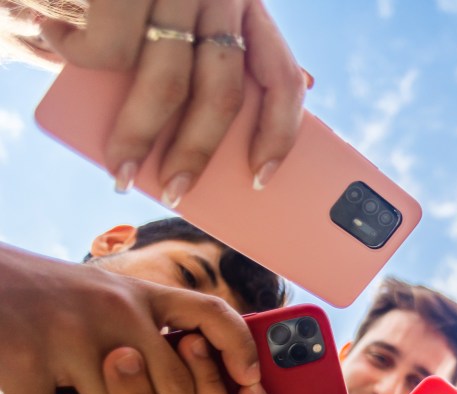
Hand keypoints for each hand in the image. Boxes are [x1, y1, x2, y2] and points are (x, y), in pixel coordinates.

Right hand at [0, 245, 261, 393]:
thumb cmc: (46, 293)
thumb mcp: (109, 294)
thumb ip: (150, 325)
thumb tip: (199, 370)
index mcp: (141, 295)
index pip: (211, 314)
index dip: (239, 349)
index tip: (251, 382)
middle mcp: (114, 311)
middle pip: (175, 393)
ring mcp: (70, 336)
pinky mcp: (24, 361)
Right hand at [40, 0, 305, 201]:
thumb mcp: (182, 15)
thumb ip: (211, 52)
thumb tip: (248, 122)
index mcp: (246, 6)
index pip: (282, 78)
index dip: (278, 133)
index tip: (260, 179)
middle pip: (222, 94)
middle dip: (197, 154)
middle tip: (175, 194)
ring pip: (168, 84)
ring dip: (140, 137)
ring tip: (119, 168)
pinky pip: (113, 48)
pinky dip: (83, 56)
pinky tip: (58, 41)